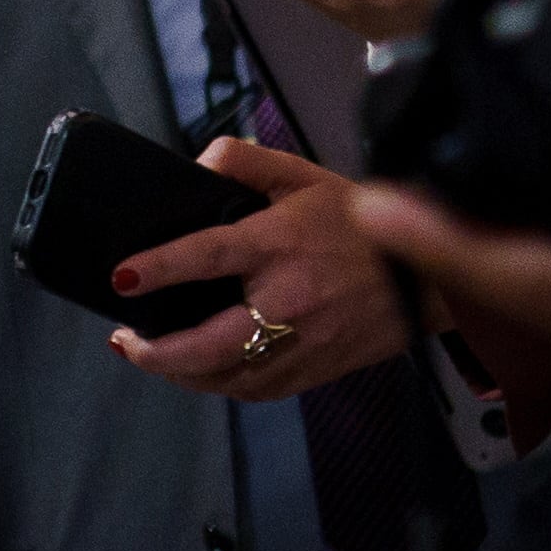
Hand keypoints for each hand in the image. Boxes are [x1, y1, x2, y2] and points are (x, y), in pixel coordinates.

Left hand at [107, 141, 415, 398]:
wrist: (429, 276)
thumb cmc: (359, 223)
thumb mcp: (303, 175)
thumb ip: (244, 161)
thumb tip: (197, 164)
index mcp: (278, 245)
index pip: (208, 256)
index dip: (160, 267)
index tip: (120, 277)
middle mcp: (288, 300)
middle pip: (211, 343)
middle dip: (157, 353)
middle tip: (125, 340)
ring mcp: (305, 342)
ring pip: (230, 377)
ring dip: (182, 375)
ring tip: (151, 356)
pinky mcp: (318, 369)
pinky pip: (259, 390)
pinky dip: (221, 386)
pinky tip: (200, 373)